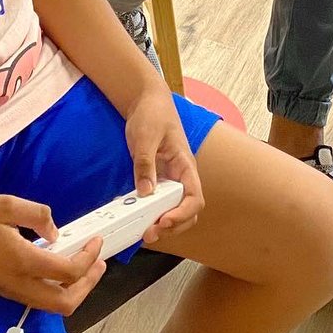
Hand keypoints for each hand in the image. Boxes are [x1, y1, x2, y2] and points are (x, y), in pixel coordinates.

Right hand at [0, 194, 105, 313]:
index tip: (96, 241)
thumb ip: (38, 215)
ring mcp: (7, 290)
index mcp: (22, 261)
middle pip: (64, 302)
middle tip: (99, 263)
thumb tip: (55, 232)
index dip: (89, 258)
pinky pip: (35, 297)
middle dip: (88, 285)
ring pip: (49, 304)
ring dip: (72, 289)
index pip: (68, 271)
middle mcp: (17, 283)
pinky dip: (53, 287)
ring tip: (83, 266)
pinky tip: (54, 265)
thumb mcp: (7, 204)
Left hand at [124, 87, 204, 244]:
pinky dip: (152, 213)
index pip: (194, 198)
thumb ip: (146, 164)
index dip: (182, 214)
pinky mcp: (158, 178)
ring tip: (144, 230)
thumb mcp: (146, 137)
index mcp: (185, 164)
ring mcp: (170, 178)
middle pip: (187, 211)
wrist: (146, 100)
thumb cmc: (152, 113)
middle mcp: (181, 175)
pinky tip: (138, 217)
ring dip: (162, 224)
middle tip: (150, 232)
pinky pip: (159, 202)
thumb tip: (145, 192)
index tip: (164, 221)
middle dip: (172, 226)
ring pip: (175, 210)